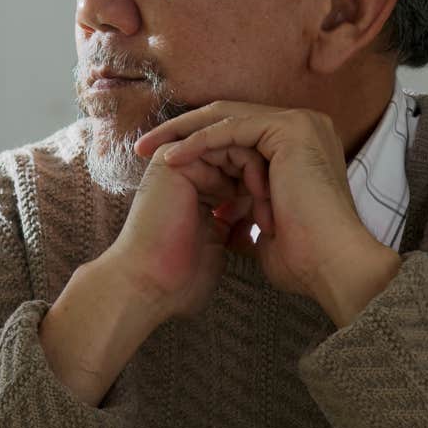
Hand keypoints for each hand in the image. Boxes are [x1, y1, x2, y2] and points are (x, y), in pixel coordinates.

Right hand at [97, 137, 272, 326]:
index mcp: (193, 189)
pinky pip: (226, 142)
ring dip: (262, 178)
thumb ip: (235, 218)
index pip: (241, 174)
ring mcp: (178, 160)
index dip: (266, 193)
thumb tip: (261, 209)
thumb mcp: (219, 240)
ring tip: (268, 214)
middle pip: (242, 156)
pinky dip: (251, 167)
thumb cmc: (182, 277)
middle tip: (276, 217)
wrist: (151, 285)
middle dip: (267, 183)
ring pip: (239, 147)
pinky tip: (260, 197)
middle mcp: (184, 170)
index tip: (276, 227)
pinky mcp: (174, 157)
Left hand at [135, 102, 399, 324]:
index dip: (194, 148)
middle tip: (142, 148)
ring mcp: (300, 124)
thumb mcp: (262, 227)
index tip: (159, 165)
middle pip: (226, 120)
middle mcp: (302, 128)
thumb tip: (220, 222)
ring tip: (147, 149)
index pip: (234, 137)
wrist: (331, 267)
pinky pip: (233, 129)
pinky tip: (171, 156)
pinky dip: (200, 142)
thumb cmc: (302, 258)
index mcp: (297, 148)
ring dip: (182, 133)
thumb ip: (244, 213)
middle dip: (180, 133)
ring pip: (225, 118)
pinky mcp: (291, 129)